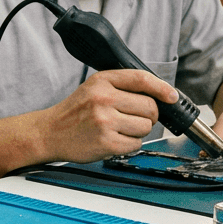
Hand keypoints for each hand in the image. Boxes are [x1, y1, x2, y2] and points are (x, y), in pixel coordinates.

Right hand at [41, 69, 179, 163]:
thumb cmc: (75, 112)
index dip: (162, 88)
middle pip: (149, 107)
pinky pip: (135, 144)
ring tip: (119, 128)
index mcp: (102, 81)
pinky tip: (114, 139)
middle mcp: (103, 98)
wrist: (50, 132)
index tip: (171, 96)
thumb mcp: (94, 87)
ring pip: (145, 127)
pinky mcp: (106, 142)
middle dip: (148, 115)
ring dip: (138, 131)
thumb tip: (159, 95)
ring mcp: (104, 121)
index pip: (141, 79)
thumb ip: (122, 86)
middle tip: (132, 118)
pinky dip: (129, 144)